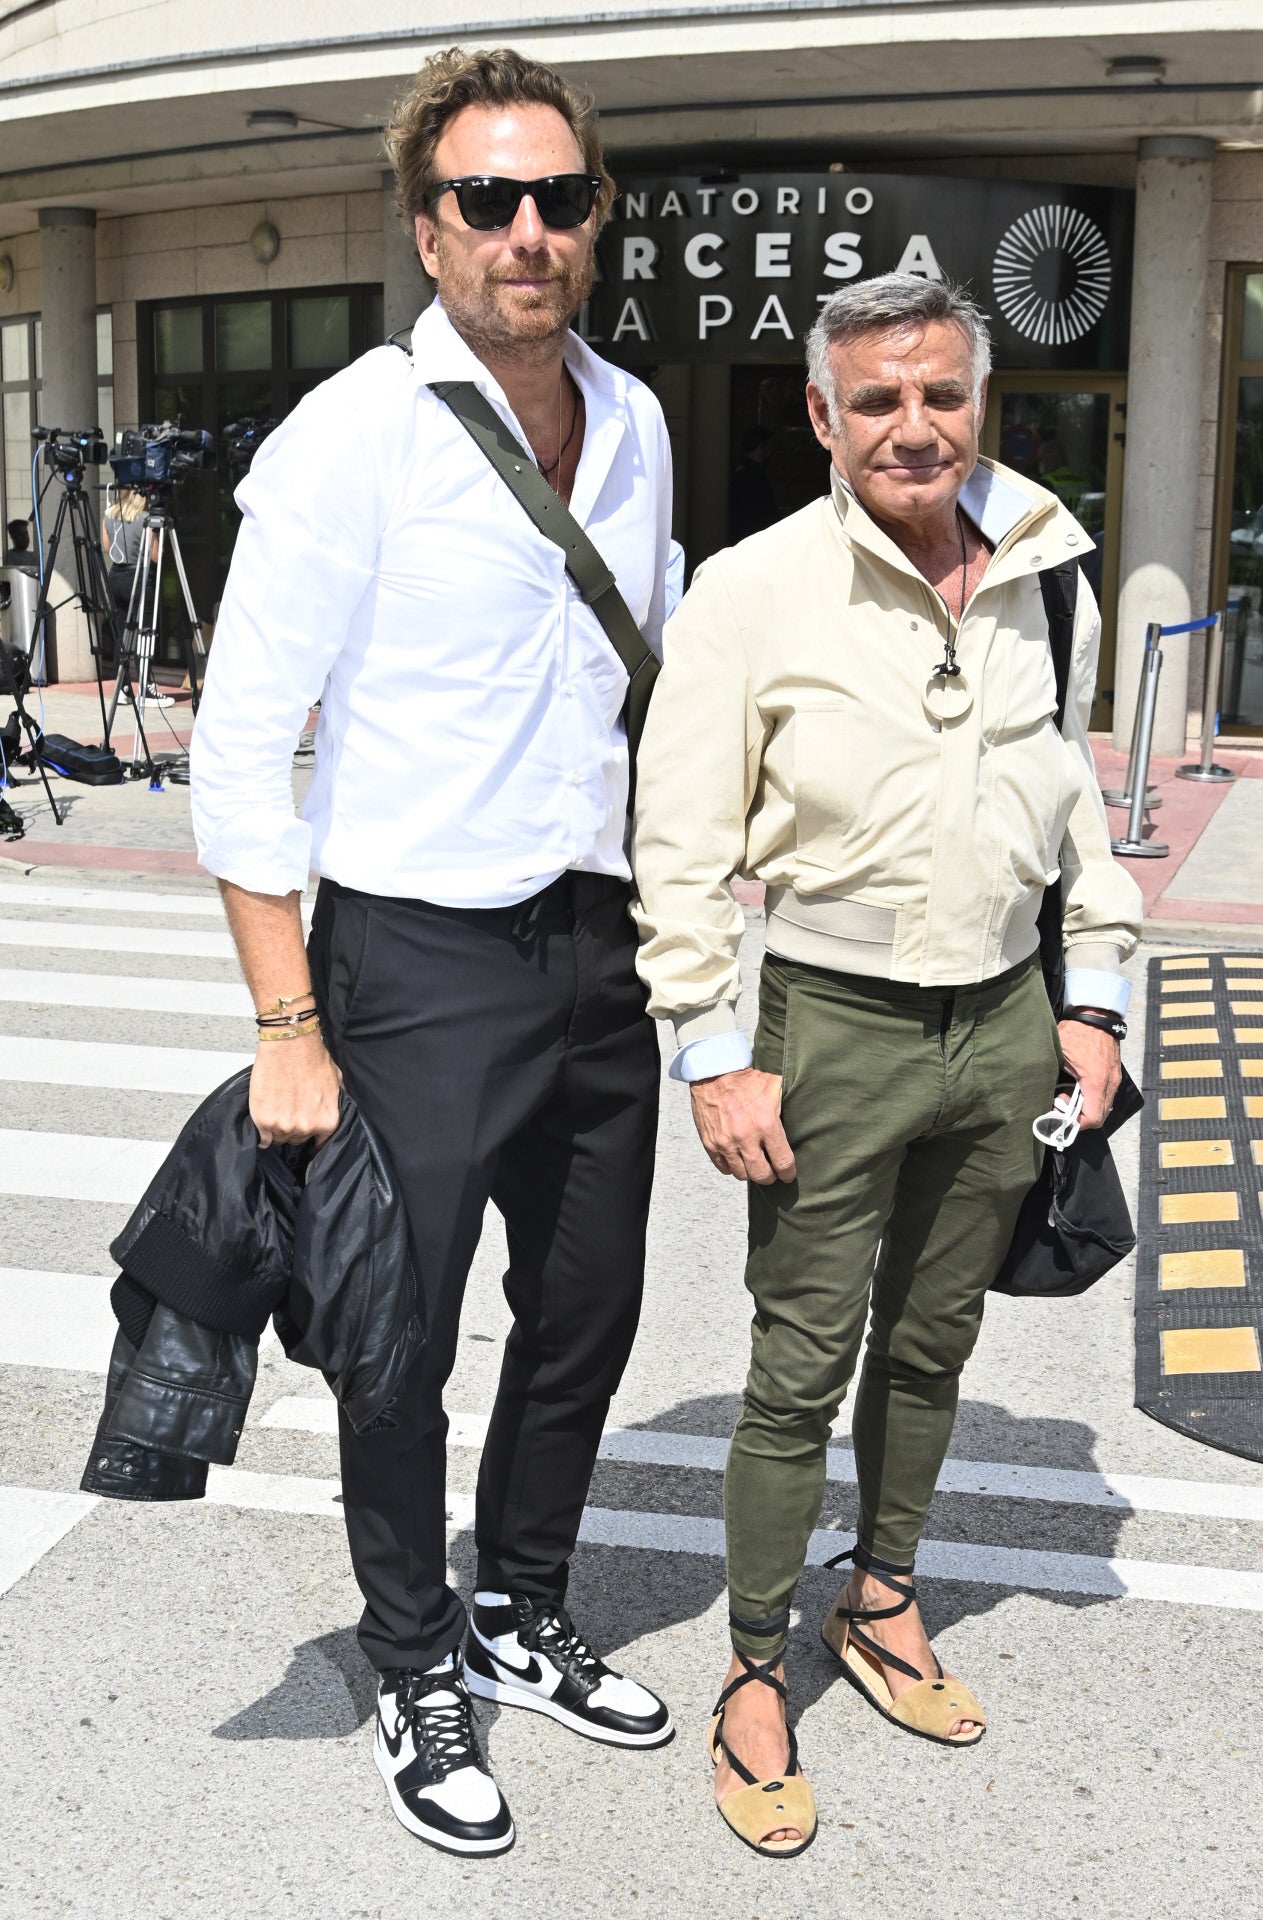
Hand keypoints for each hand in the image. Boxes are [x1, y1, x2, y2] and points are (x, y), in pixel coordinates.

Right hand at [249, 1033, 342, 1147]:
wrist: (289, 1043)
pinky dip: (262, 1133)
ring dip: (278, 1128)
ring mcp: (283, 1125)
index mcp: (328, 1121)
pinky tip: (265, 1122)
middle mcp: (306, 1127)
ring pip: (279, 1138)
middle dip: (294, 1127)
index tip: (305, 1131)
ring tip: (277, 1110)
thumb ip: (334, 1104)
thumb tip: (330, 1111)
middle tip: (290, 1111)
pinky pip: (262, 1139)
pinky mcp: (263, 1120)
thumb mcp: (336, 1083)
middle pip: (297, 1139)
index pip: (320, 1142)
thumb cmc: (312, 1057)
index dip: (312, 1135)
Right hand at [689, 1067, 796, 1183]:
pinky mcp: (710, 1143)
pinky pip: (723, 1168)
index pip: (783, 1163)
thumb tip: (809, 1115)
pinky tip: (738, 1159)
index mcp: (766, 1124)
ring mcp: (725, 1142)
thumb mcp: (776, 1087)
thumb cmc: (747, 1078)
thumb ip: (790, 1106)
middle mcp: (745, 1137)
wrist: (715, 1071)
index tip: (789, 1174)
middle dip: (770, 1177)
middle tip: (772, 1172)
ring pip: (742, 1175)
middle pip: (762, 1175)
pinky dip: (731, 1167)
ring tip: (754, 1164)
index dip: (788, 1173)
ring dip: (750, 1172)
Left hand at [1056, 1016, 1121, 1129]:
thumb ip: (1053, 1078)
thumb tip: (1041, 1095)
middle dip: (1079, 1116)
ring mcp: (1114, 1079)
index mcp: (1095, 1081)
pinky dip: (1092, 1097)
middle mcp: (1109, 1083)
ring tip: (1067, 1092)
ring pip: (1103, 1106)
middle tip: (1061, 1103)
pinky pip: (1105, 1095)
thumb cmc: (1076, 1032)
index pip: (1092, 1118)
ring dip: (1086, 1106)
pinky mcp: (1114, 1074)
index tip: (1060, 1116)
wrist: (1096, 1015)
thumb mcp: (1058, 1056)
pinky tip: (1077, 1086)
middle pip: (1099, 1116)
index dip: (1075, 1123)